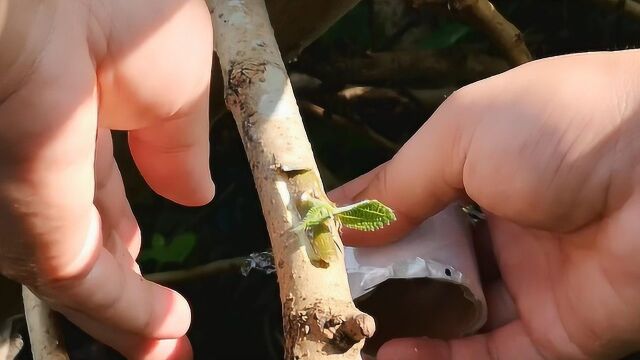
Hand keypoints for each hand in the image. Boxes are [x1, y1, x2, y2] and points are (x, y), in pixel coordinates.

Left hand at [0, 1, 213, 358]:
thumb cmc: (120, 13)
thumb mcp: (176, 80)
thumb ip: (181, 144)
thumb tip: (194, 194)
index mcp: (79, 119)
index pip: (99, 193)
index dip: (127, 231)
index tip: (149, 254)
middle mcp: (46, 164)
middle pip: (85, 242)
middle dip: (122, 289)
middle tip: (162, 331)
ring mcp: (31, 196)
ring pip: (77, 276)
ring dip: (125, 320)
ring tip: (167, 352)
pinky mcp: (32, 221)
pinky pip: (78, 280)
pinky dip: (122, 314)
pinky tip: (163, 339)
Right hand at [330, 50, 639, 359]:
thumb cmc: (560, 127)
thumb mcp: (459, 133)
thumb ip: (400, 183)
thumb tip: (346, 221)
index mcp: (486, 170)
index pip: (411, 202)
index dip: (366, 223)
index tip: (320, 242)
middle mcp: (506, 228)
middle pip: (430, 264)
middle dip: (381, 280)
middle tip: (333, 296)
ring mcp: (533, 284)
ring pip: (456, 317)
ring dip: (404, 328)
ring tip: (352, 334)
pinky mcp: (560, 334)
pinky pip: (490, 356)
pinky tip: (393, 355)